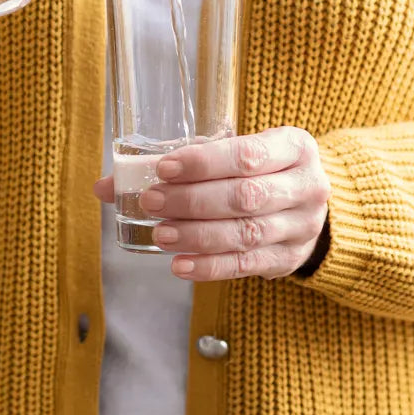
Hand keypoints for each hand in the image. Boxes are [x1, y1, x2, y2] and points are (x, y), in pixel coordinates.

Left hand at [94, 127, 330, 280]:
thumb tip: (107, 184)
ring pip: (245, 234)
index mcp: (295, 147)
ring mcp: (303, 227)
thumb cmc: (261, 169)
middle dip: (192, 201)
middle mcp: (306, 186)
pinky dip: (210, 267)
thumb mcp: (236, 153)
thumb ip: (181, 164)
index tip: (164, 168)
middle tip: (151, 202)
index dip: (204, 163)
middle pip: (245, 196)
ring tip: (160, 235)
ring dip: (197, 236)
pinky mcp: (289, 259)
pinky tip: (180, 265)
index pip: (248, 155)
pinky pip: (246, 265)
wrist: (306, 202)